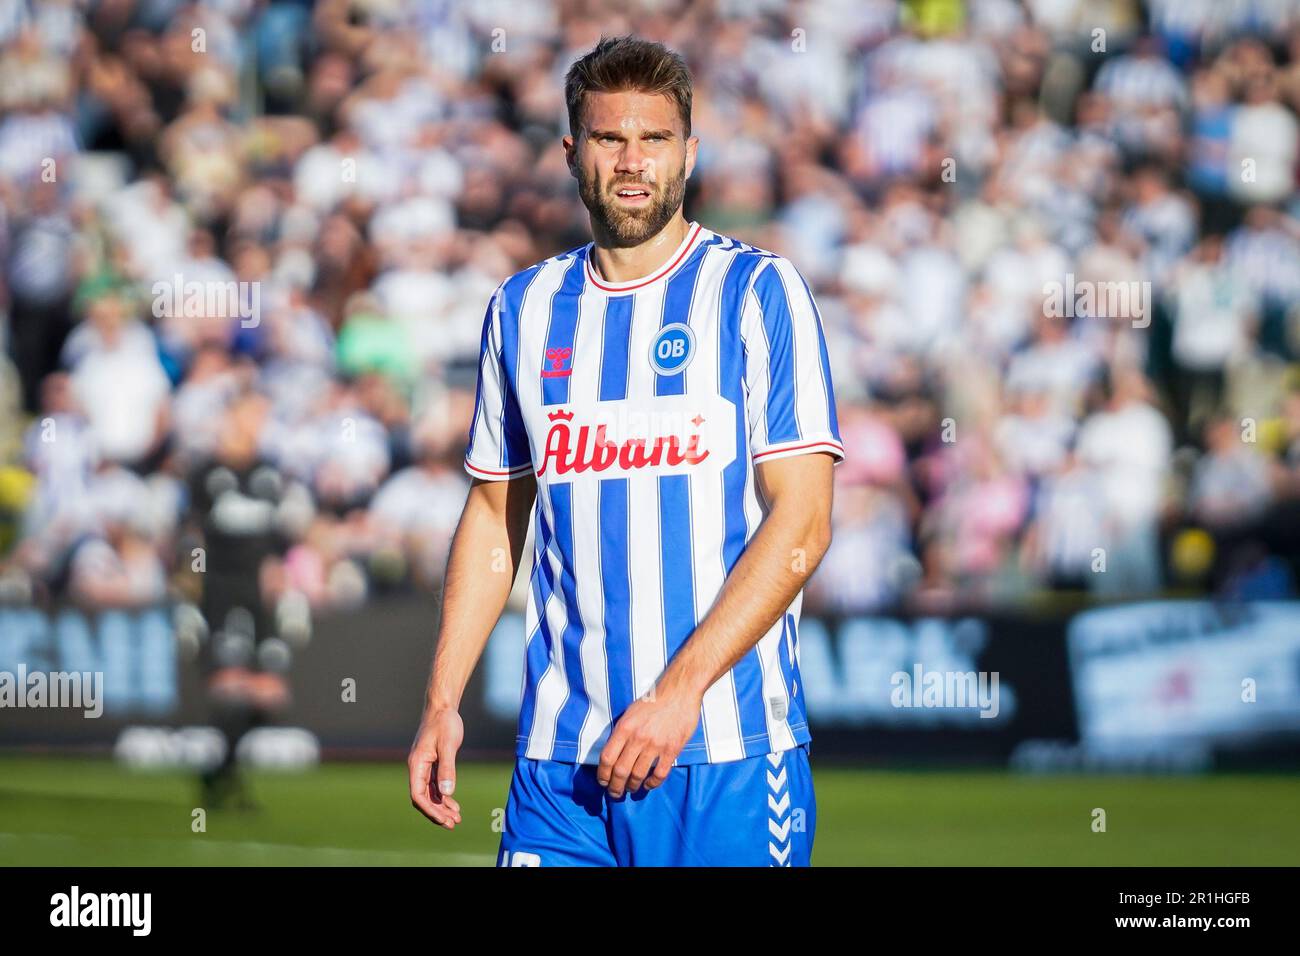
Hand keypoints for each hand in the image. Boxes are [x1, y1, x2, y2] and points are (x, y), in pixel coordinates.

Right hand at [408, 707, 463, 828]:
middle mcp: (417, 768)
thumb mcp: (448, 745)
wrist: (443, 706)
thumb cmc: (444, 722)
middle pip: (424, 797)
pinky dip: (444, 795)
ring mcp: (424, 766)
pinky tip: (454, 804)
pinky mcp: (432, 763)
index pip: (418, 795)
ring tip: (456, 818)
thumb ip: (447, 769)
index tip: (444, 819)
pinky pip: (435, 785)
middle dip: (437, 812)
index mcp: (416, 764)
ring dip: (442, 806)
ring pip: (430, 793)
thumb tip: (447, 793)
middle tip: (453, 824)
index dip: (430, 809)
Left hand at [597, 688, 701, 797]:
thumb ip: (621, 732)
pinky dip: (652, 784)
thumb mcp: (630, 713)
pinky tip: (648, 784)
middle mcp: (638, 738)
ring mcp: (655, 745)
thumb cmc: (653, 701)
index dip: (602, 774)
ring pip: (638, 775)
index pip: (607, 758)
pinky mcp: (672, 749)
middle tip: (615, 793)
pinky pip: (659, 774)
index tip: (603, 782)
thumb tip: (613, 752)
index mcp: (624, 728)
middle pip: (620, 771)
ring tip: (631, 789)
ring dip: (632, 786)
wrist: (679, 692)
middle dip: (615, 787)